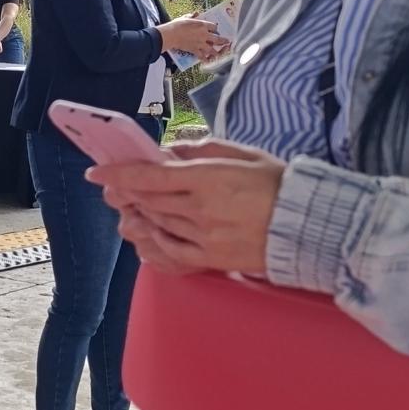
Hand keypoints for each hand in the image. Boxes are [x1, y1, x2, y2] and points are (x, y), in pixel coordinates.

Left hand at [87, 137, 282, 276]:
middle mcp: (202, 209)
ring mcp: (205, 237)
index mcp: (208, 179)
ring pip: (157, 224)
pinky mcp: (212, 259)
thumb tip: (170, 150)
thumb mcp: (241, 154)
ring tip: (129, 208)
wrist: (311, 226)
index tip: (97, 172)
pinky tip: (147, 234)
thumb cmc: (279, 184)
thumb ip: (201, 150)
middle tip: (111, 188)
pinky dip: (154, 242)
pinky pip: (172, 252)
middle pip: (148, 201)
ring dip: (138, 215)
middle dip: (124, 194)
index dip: (119, 174)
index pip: (151, 176)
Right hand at [158, 15, 229, 59]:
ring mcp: (200, 44)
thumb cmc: (176, 25)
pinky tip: (208, 61)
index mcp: (202, 25)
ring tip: (220, 53)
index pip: (214, 27)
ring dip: (217, 52)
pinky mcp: (195, 50)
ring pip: (212, 50)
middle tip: (227, 42)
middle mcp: (204, 35)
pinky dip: (205, 59)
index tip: (216, 29)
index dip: (216, 28)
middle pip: (217, 39)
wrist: (170, 35)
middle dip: (223, 41)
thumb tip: (196, 13)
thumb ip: (192, 16)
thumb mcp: (185, 17)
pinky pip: (202, 57)